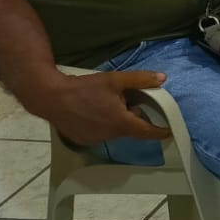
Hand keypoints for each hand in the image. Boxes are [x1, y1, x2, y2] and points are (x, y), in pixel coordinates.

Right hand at [24, 69, 172, 146]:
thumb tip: (162, 79)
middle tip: (126, 100)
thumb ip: (140, 80)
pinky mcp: (82, 140)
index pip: (147, 132)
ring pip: (114, 130)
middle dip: (132, 117)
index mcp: (121, 123)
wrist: (50, 97)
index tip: (169, 131)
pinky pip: (100, 133)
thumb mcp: (114, 79)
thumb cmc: (84, 88)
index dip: (160, 132)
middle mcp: (110, 136)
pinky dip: (102, 125)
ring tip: (105, 104)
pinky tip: (92, 112)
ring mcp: (95, 140)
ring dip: (116, 121)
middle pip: (129, 128)